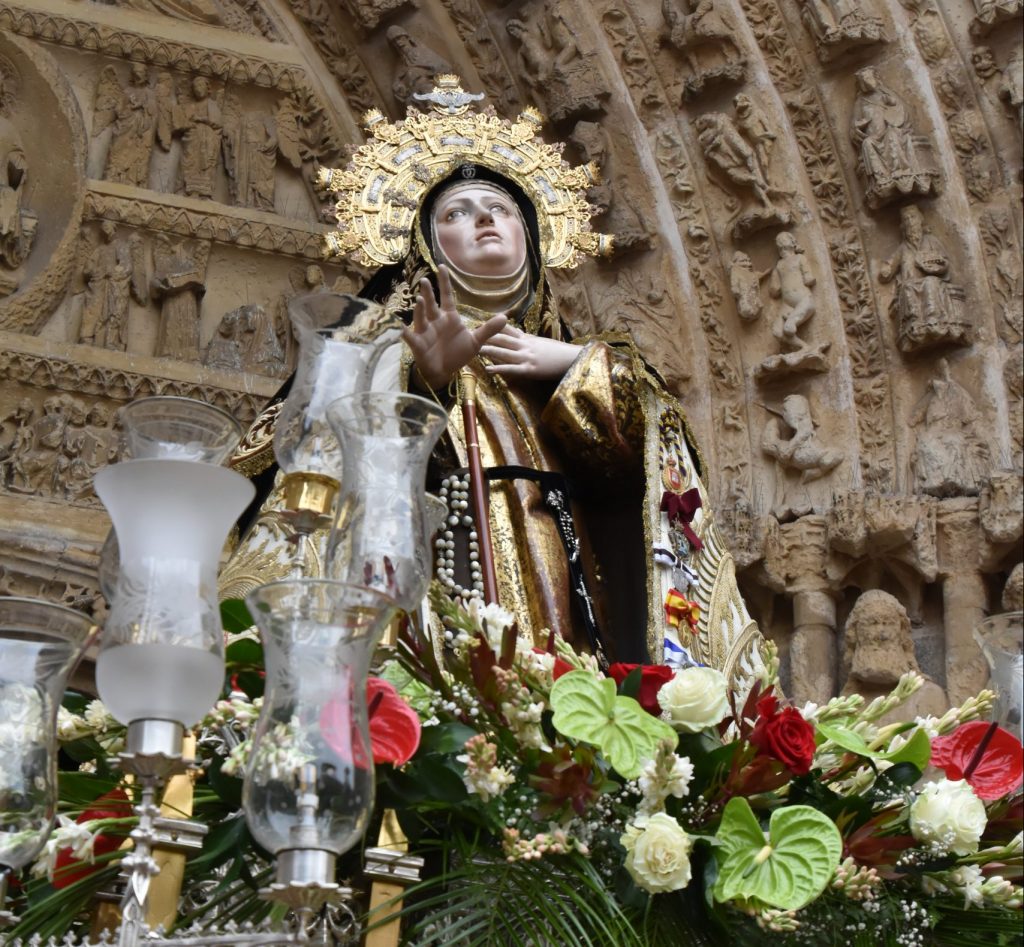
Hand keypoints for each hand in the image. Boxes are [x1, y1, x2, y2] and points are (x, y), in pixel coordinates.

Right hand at [401, 265, 506, 389]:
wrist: (444, 372)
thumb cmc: (457, 354)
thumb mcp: (475, 342)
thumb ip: (488, 329)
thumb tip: (505, 317)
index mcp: (449, 318)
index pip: (447, 296)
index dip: (445, 282)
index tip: (442, 267)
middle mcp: (436, 321)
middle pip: (432, 304)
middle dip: (429, 293)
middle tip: (426, 280)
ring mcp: (425, 332)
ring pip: (421, 318)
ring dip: (420, 310)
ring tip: (420, 300)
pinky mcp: (418, 344)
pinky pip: (410, 337)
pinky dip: (403, 332)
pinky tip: (399, 327)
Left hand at [479, 324, 580, 380]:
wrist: (572, 359)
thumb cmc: (559, 352)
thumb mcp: (543, 343)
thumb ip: (530, 341)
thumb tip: (521, 338)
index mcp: (528, 339)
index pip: (508, 330)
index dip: (494, 327)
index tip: (481, 324)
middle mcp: (525, 346)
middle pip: (502, 339)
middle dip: (486, 337)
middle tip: (471, 335)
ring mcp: (527, 357)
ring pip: (504, 353)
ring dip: (488, 351)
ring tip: (474, 350)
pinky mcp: (529, 370)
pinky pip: (511, 369)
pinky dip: (499, 369)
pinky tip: (488, 370)